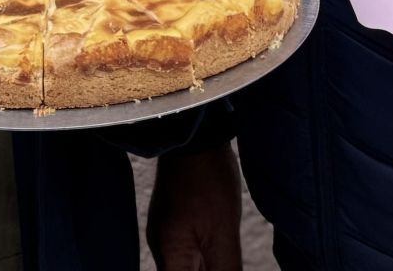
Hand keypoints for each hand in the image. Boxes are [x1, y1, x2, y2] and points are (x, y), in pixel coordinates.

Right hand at [146, 143, 243, 270]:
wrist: (195, 135)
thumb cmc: (207, 180)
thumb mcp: (223, 233)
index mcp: (170, 256)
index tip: (220, 267)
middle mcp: (163, 249)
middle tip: (228, 257)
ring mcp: (168, 234)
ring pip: (190, 268)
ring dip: (210, 268)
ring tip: (227, 250)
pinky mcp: (177, 222)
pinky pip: (191, 253)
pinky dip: (207, 261)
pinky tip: (224, 253)